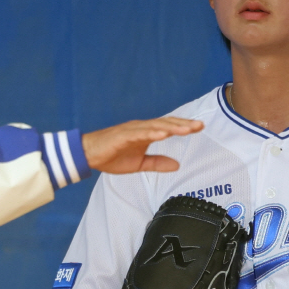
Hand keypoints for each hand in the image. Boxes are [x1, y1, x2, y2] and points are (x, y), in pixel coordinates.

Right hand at [82, 118, 203, 173]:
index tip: (199, 127)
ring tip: (187, 129)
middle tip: (200, 125)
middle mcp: (141, 128)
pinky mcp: (122, 135)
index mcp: (146, 133)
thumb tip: (176, 165)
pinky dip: (152, 133)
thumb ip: (157, 163)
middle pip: (166, 123)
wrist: (88, 155)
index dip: (183, 126)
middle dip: (183, 124)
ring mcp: (132, 130)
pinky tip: (163, 134)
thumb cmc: (112, 157)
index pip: (168, 127)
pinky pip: (140, 133)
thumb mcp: (139, 164)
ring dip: (172, 127)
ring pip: (155, 126)